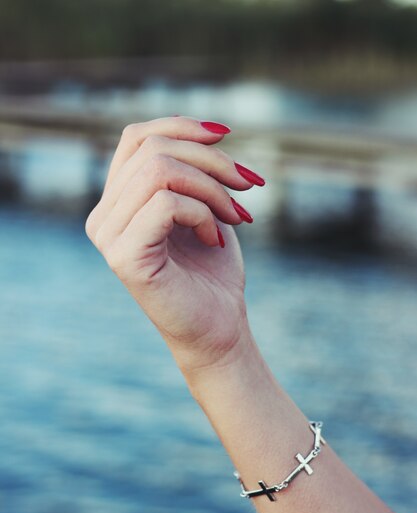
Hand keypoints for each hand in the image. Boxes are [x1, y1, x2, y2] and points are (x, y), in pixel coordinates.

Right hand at [85, 116, 264, 371]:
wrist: (218, 328)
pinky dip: (204, 214)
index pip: (136, 138)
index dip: (182, 125)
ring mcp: (108, 237)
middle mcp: (103, 217)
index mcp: (116, 202)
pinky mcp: (124, 257)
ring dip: (213, 188)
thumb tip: (210, 128)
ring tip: (238, 214)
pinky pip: (166, 204)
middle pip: (153, 149)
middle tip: (248, 185)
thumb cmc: (212, 270)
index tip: (227, 135)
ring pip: (160, 171)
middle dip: (212, 160)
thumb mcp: (205, 206)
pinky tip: (216, 240)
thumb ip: (192, 170)